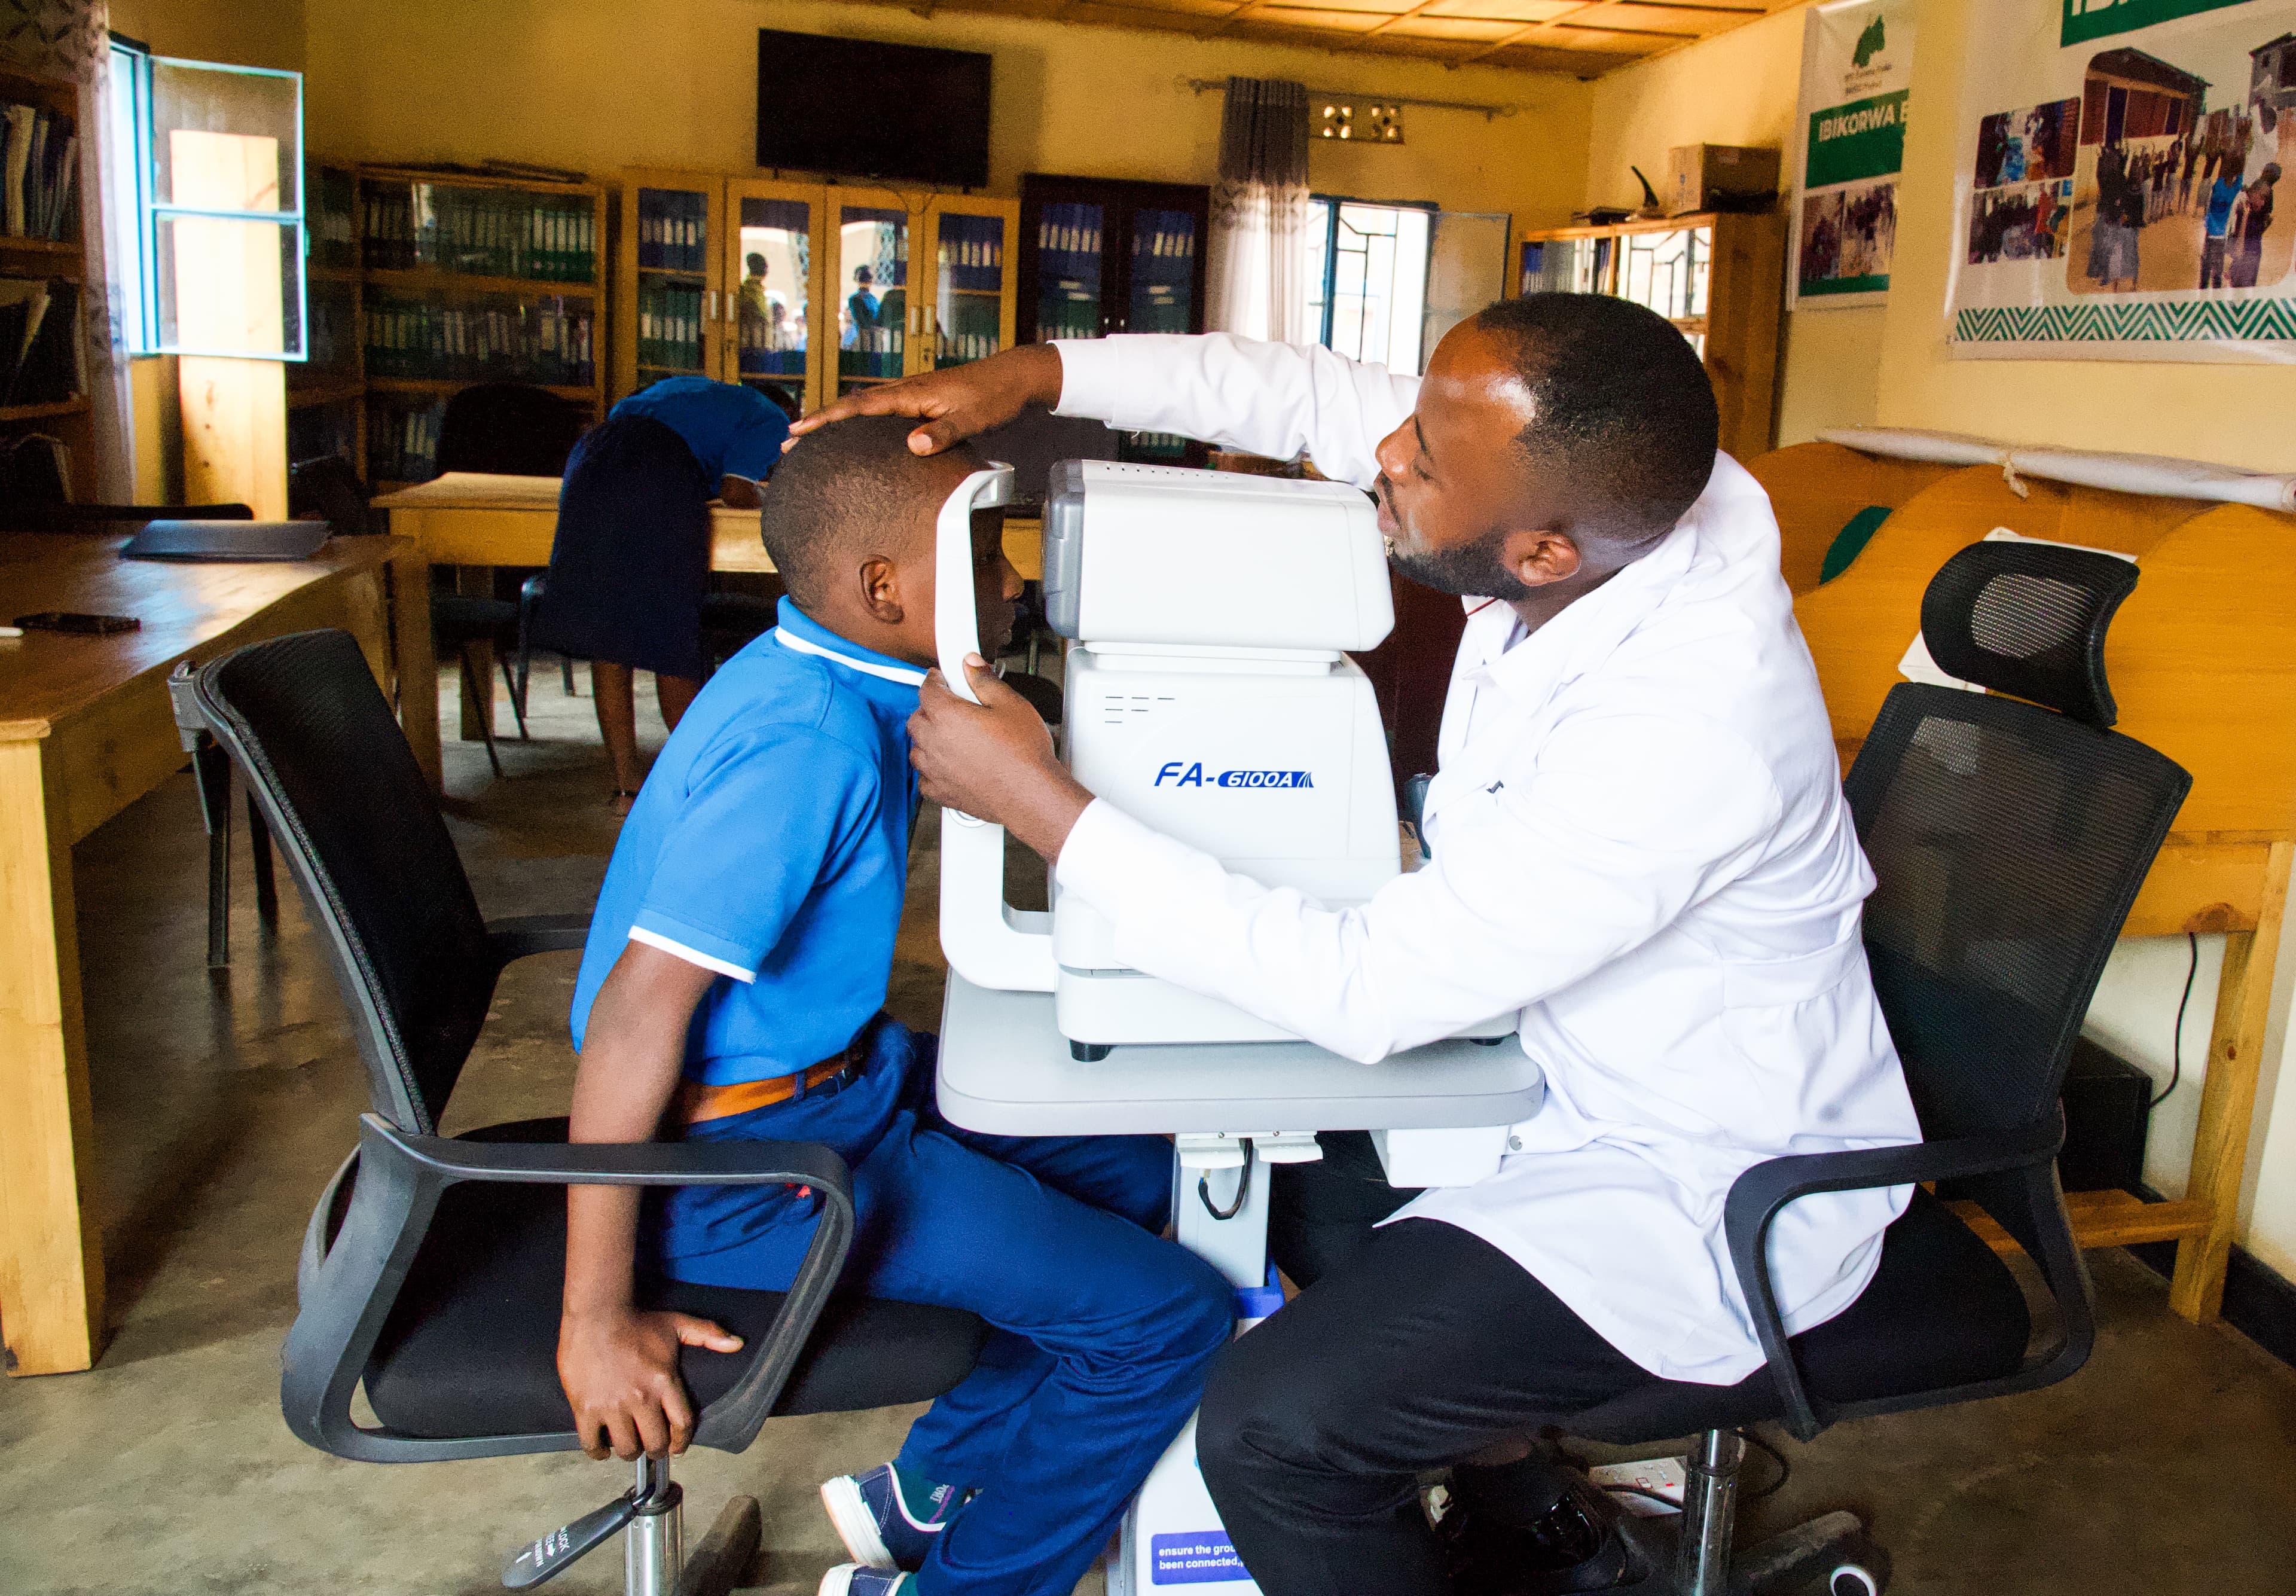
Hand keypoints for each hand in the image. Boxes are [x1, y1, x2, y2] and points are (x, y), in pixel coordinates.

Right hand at [558, 1308, 742, 1460]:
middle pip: (655, 1443)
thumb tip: (737, 1343)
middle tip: (651, 1448)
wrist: (596, 1313)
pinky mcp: (586, 1408)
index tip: (677, 1447)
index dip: (681, 1442)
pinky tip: (601, 1448)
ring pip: (626, 1448)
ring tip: (629, 1447)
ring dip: (629, 1452)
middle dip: (656, 1450)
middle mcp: (641, 1398)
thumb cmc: (636, 1321)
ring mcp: (612, 1405)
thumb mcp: (677, 1324)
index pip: (682, 1424)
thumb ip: (709, 1334)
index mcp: (665, 1382)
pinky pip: (591, 1442)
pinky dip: (597, 1451)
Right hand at [787, 345, 1063, 455]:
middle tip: (787, 442)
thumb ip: (944, 433)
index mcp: (911, 393)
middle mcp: (904, 391)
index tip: (799, 431)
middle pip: (851, 407)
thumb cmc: (995, 397)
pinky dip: (856, 423)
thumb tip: (913, 445)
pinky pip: (878, 413)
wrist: (1014, 376)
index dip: (827, 419)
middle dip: (818, 423)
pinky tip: (851, 438)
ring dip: (833, 423)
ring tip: (807, 441)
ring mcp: (910, 397)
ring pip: (861, 409)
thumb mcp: (974, 419)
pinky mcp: (918, 403)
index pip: (859, 407)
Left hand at [910, 655, 1091, 859]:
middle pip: (916, 718)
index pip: (927, 689)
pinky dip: (932, 768)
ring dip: (928, 737)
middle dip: (929, 708)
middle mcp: (935, 742)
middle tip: (949, 705)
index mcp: (947, 716)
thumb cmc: (1023, 754)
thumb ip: (985, 681)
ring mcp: (936, 769)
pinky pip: (924, 777)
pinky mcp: (942, 792)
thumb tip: (972, 665)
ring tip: (949, 734)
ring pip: (916, 747)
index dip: (935, 680)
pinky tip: (948, 764)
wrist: (1030, 795)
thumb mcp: (1011, 704)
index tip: (942, 678)